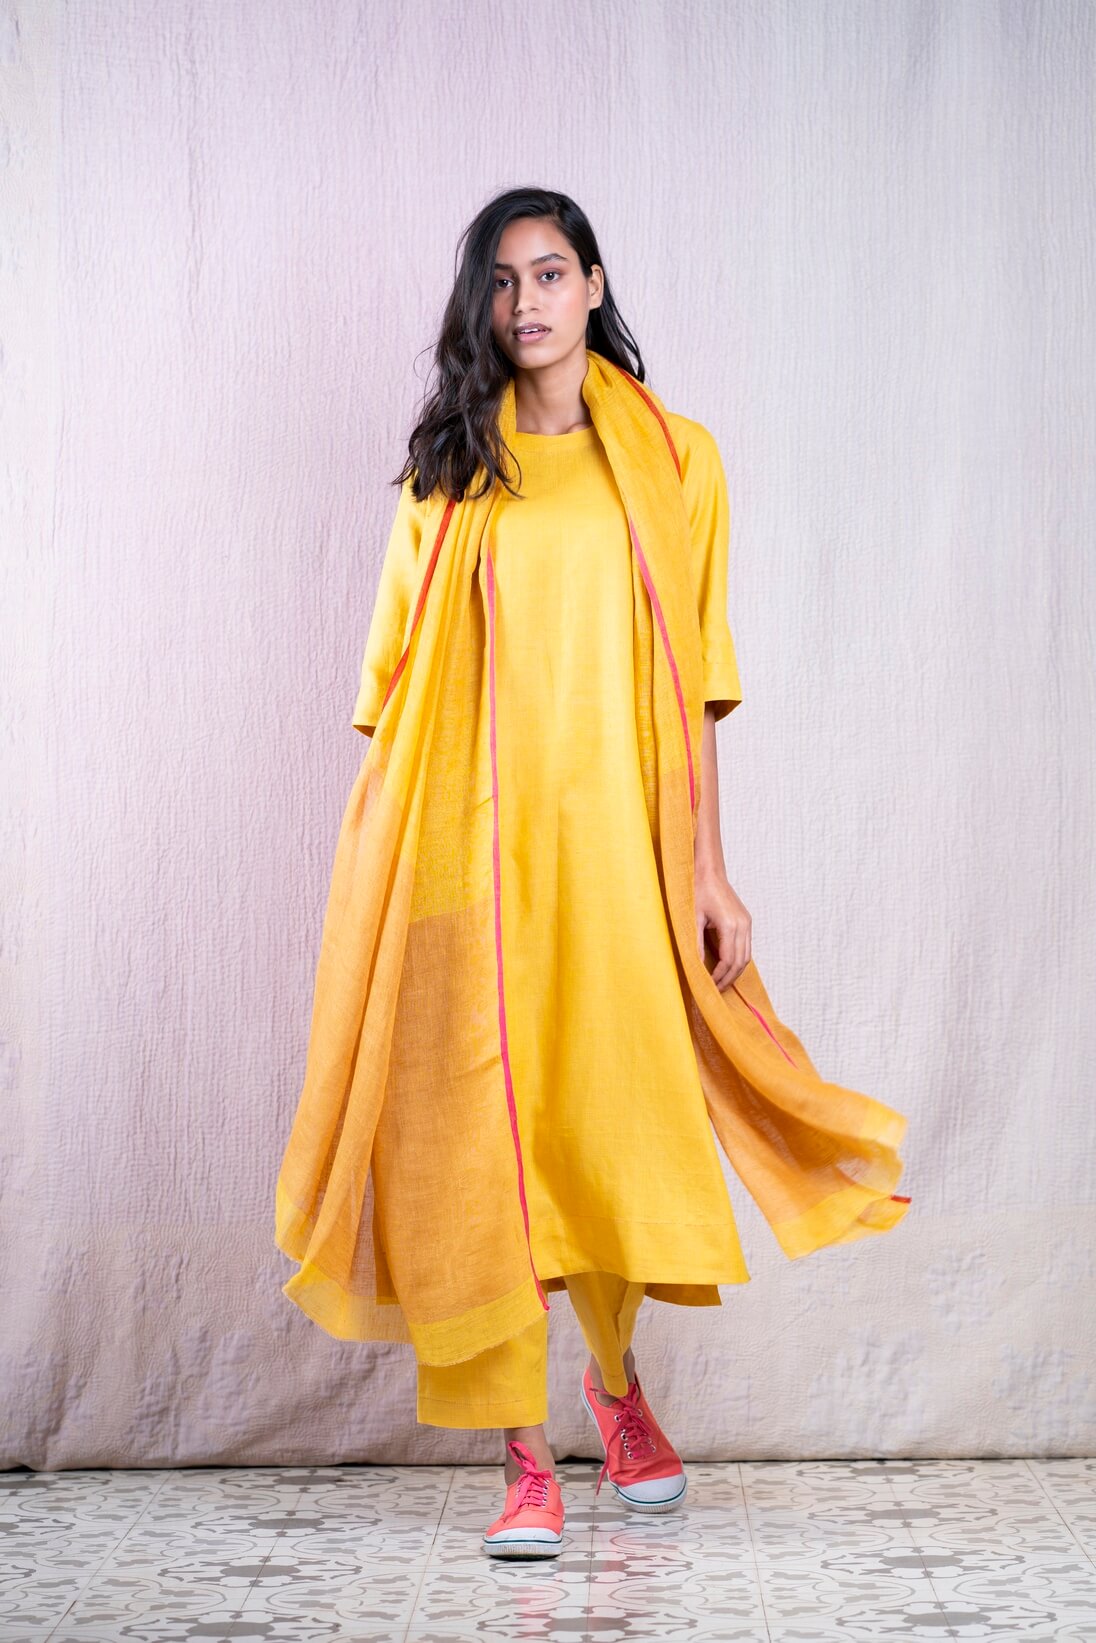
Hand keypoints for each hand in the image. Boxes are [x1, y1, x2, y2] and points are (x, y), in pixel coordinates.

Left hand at [694, 866, 751, 988]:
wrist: (708, 871)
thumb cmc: (697, 891)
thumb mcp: (692, 918)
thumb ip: (696, 943)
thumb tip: (696, 967)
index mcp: (731, 924)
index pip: (729, 960)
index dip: (719, 976)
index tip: (708, 986)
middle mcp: (743, 925)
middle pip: (741, 961)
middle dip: (729, 978)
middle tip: (715, 991)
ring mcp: (747, 923)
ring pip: (746, 956)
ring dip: (735, 971)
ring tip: (720, 983)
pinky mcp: (746, 921)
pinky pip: (745, 947)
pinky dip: (737, 960)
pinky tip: (725, 967)